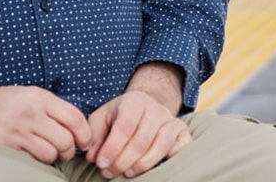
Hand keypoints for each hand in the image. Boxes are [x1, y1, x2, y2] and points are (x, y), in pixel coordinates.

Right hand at [0, 77, 92, 164]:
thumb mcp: (25, 95)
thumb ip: (49, 107)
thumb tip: (75, 127)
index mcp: (39, 97)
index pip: (74, 117)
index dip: (85, 133)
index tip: (84, 141)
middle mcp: (31, 112)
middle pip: (66, 139)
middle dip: (69, 150)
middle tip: (64, 152)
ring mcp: (18, 131)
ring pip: (51, 153)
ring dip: (52, 158)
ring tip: (46, 154)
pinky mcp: (7, 147)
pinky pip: (32, 160)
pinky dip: (36, 162)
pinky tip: (31, 156)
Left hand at [85, 63, 190, 178]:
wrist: (146, 107)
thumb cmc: (120, 116)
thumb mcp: (102, 119)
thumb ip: (94, 136)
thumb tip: (92, 155)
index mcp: (135, 101)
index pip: (125, 126)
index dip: (112, 148)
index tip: (100, 163)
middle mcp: (156, 108)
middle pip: (142, 140)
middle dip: (123, 161)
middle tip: (109, 172)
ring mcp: (172, 120)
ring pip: (161, 145)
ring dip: (142, 164)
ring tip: (127, 173)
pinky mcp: (182, 132)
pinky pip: (181, 148)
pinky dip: (169, 160)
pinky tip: (153, 168)